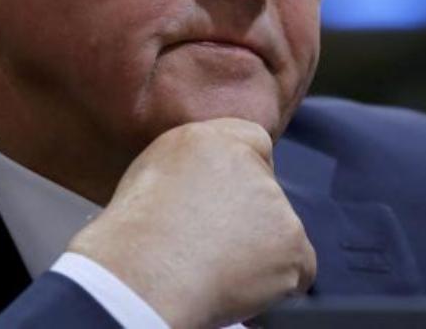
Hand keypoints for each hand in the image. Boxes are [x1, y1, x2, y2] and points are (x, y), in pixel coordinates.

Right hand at [67, 118, 315, 328]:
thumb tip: (205, 187)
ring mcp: (273, 200)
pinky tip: (237, 287)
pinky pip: (298, 268)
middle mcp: (246, 161)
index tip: (226, 207)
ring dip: (259, 253)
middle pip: (265, 191)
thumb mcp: (147, 178)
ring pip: (280, 232)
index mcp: (205, 139)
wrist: (138, 277)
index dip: (242, 178)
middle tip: (213, 247)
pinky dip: (276, 284)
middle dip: (249, 220)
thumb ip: (188, 170)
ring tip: (213, 269)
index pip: (252, 142)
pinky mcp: (291, 238)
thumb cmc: (128, 242)